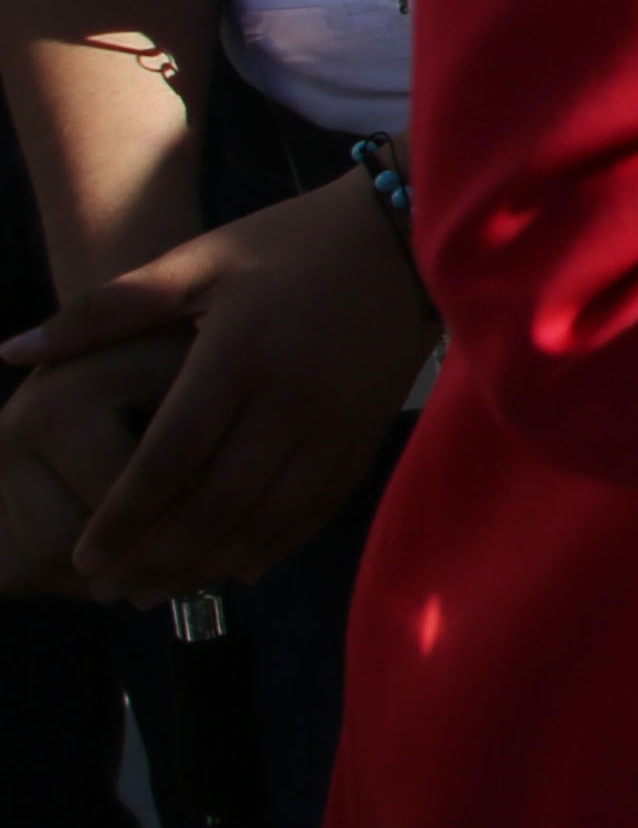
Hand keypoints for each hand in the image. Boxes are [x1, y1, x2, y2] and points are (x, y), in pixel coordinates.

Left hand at [2, 185, 435, 601]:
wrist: (408, 235)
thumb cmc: (289, 243)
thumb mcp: (196, 261)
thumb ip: (103, 309)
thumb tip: (13, 350)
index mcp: (237, 357)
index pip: (168, 461)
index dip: (123, 519)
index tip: (84, 559)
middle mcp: (290, 400)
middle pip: (217, 507)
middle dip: (160, 559)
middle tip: (113, 591)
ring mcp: (336, 422)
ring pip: (269, 521)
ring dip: (212, 565)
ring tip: (163, 588)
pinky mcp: (368, 432)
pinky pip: (318, 510)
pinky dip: (274, 547)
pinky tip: (237, 567)